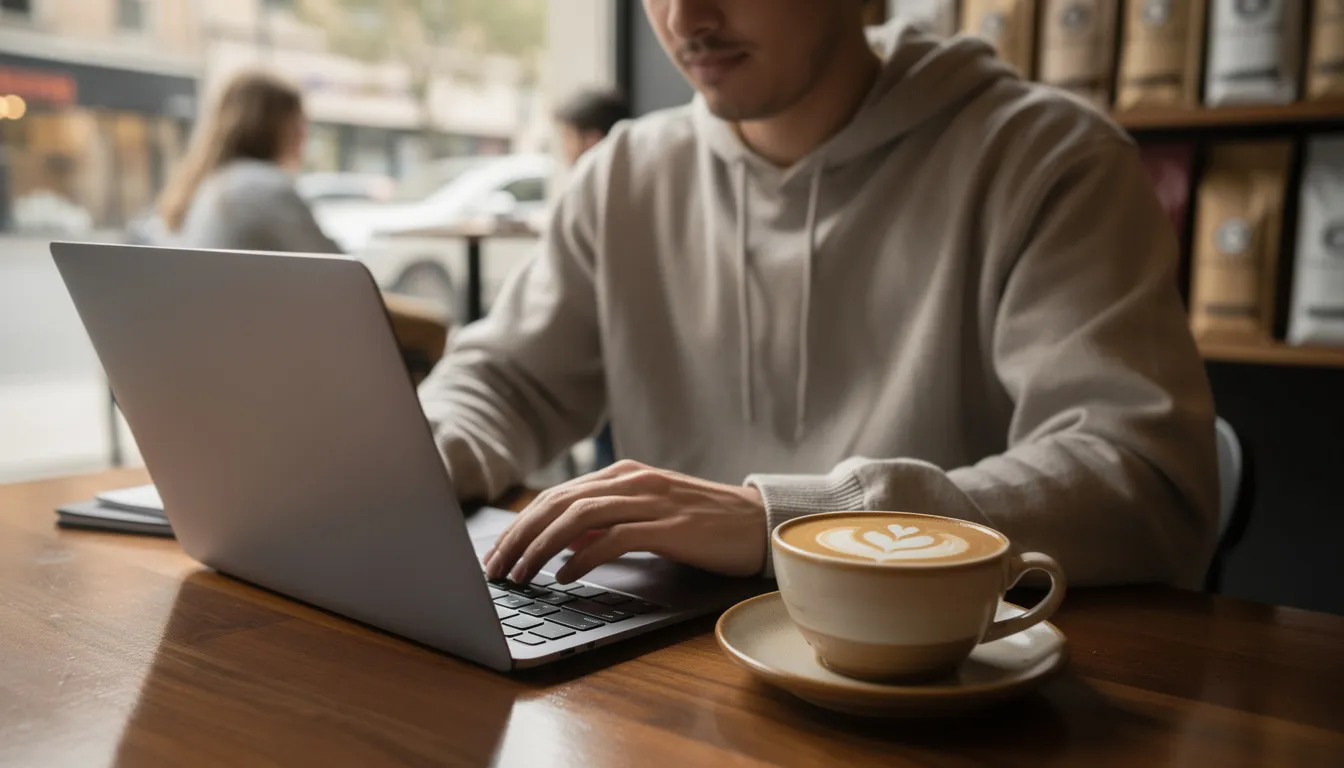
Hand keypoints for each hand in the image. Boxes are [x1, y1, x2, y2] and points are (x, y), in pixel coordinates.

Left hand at [483, 460, 766, 584]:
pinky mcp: (668, 525)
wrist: (758, 524)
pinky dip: (583, 558)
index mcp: (623, 475)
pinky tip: (564, 576)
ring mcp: (650, 500)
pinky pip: (613, 538)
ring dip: (541, 548)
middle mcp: (632, 481)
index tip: (498, 552)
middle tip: (496, 568)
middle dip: (520, 537)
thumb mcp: (647, 517)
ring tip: (521, 574)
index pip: (557, 495)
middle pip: (558, 503)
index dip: (521, 524)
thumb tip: (561, 544)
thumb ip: (606, 524)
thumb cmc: (702, 525)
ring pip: (578, 518)